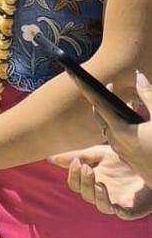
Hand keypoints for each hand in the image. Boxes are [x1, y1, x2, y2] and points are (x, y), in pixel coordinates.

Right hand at [54, 143, 151, 219]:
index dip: (73, 175)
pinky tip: (113, 199)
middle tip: (86, 167)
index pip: (76, 184)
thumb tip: (50, 158)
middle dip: (84, 182)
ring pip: (101, 206)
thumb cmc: (122, 160)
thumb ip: (77, 155)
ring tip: (99, 182)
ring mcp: (117, 203)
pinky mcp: (132, 209)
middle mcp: (102, 195)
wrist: (147, 161)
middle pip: (86, 195)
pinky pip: (122, 213)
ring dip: (97, 194)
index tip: (76, 161)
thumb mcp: (99, 153)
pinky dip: (117, 208)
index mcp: (92, 182)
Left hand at [94, 67, 151, 188]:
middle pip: (102, 118)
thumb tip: (138, 77)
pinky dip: (121, 129)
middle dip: (102, 103)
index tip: (90, 78)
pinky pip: (119, 141)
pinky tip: (132, 124)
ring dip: (112, 117)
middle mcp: (118, 144)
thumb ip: (148, 96)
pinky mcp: (131, 161)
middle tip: (108, 88)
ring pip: (110, 131)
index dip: (94, 91)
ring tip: (121, 104)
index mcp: (122, 132)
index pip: (101, 106)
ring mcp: (124, 154)